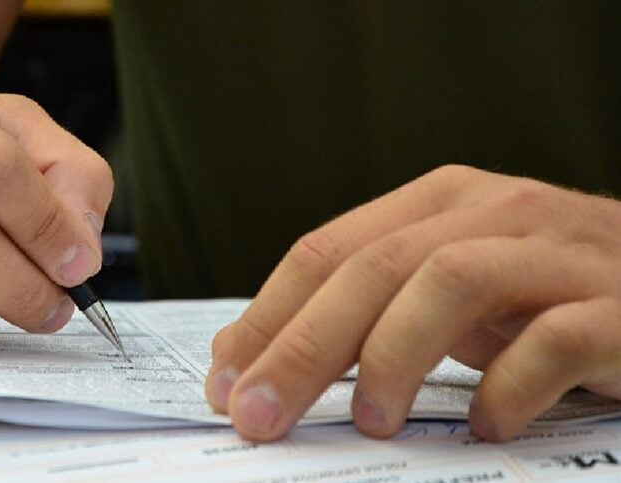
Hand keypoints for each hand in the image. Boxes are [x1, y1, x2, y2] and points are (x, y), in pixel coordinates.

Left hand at [205, 165, 619, 441]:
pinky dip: (509, 387)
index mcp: (434, 203)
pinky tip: (488, 425)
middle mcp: (489, 212)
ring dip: (394, 354)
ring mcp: (554, 251)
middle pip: (371, 269)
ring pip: (450, 281)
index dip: (265, 318)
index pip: (324, 251)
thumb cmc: (539, 293)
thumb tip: (246, 356)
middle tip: (260, 416)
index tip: (224, 384)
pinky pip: (555, 339)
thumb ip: (358, 311)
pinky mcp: (617, 305)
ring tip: (371, 421)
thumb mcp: (440, 292)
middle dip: (301, 347)